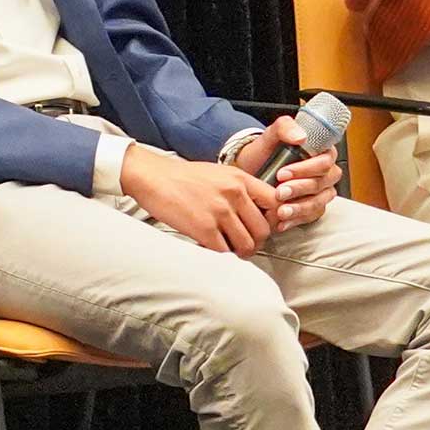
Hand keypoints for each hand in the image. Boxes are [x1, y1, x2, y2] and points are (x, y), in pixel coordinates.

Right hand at [121, 146, 276, 254]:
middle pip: (263, 229)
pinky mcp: (204, 228)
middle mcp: (234, 194)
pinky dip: (221, 256)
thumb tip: (255, 211)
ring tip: (230, 250)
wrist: (153, 177)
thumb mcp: (219, 174)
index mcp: (240, 178)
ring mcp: (220, 212)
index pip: (276, 202)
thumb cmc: (183, 177)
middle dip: (256, 242)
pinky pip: (224, 252)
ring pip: (247, 245)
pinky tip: (212, 249)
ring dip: (240, 253)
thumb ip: (239, 189)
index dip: (273, 219)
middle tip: (245, 244)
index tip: (263, 226)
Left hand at [230, 115, 339, 229]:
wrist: (251, 171)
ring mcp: (321, 192)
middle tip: (279, 192)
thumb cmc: (265, 153)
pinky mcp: (313, 208)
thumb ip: (285, 128)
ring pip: (318, 202)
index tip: (283, 173)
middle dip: (300, 189)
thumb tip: (301, 136)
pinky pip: (311, 217)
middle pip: (322, 183)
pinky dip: (296, 220)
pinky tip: (282, 222)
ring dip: (299, 208)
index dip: (306, 168)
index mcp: (321, 152)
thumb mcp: (270, 136)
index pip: (324, 161)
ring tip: (280, 211)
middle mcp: (326, 173)